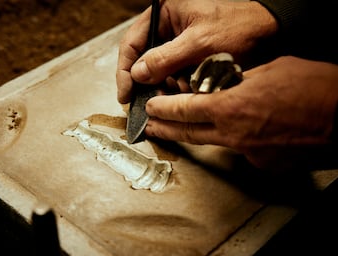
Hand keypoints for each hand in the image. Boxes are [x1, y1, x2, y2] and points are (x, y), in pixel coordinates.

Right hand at [116, 0, 277, 103]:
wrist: (271, 32)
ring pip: (159, 69)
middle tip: (148, 102)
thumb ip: (164, 58)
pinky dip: (179, 84)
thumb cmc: (239, 27)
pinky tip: (190, 87)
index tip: (125, 94)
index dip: (125, 70)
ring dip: (166, 85)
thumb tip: (137, 74)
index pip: (132, 42)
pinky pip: (174, 73)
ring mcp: (178, 40)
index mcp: (164, 12)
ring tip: (179, 90)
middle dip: (148, 81)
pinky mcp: (188, 54)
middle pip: (143, 58)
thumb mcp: (199, 43)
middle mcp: (167, 26)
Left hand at [144, 56, 337, 170]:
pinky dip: (236, 140)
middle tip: (152, 127)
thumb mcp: (267, 71)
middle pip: (188, 134)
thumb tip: (222, 86)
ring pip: (214, 143)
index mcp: (230, 108)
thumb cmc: (313, 89)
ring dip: (196, 134)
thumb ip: (237, 82)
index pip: (184, 110)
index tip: (151, 109)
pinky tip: (242, 131)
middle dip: (166, 129)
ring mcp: (248, 153)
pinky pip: (242, 151)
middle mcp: (234, 135)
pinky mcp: (264, 164)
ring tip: (184, 129)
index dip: (163, 109)